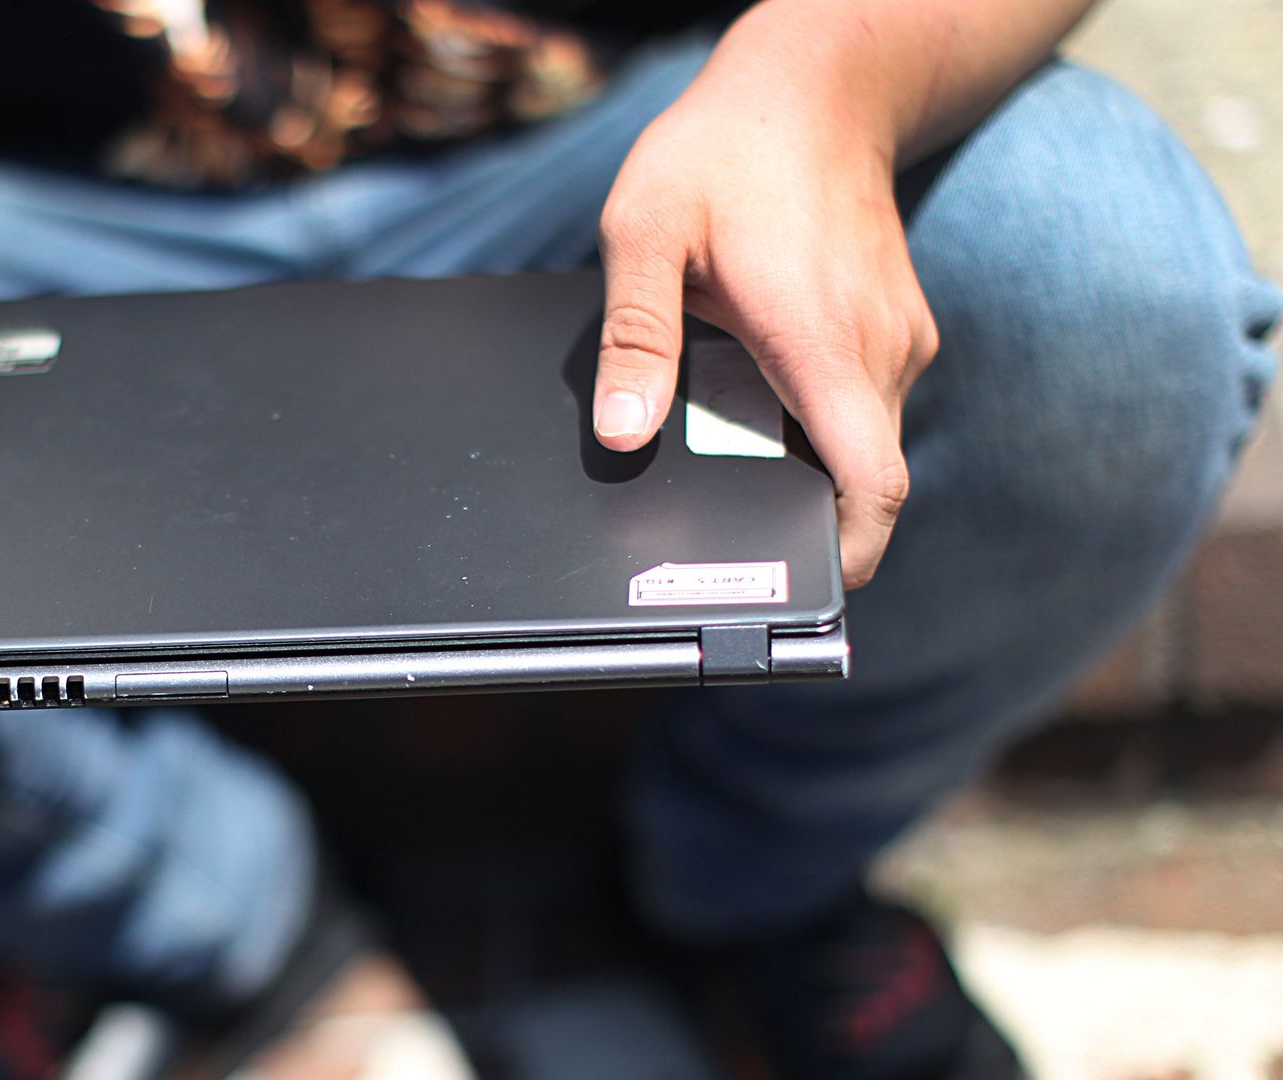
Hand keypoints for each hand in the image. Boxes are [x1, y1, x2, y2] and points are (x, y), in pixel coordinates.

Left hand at [593, 33, 938, 587]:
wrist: (814, 83)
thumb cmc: (725, 152)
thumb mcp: (647, 232)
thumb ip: (635, 337)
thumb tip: (622, 434)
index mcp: (825, 342)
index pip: (874, 485)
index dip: (851, 554)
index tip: (811, 591)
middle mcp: (881, 348)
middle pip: (866, 475)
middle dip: (806, 516)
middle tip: (729, 525)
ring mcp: (899, 335)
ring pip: (866, 438)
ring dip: (809, 461)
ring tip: (732, 446)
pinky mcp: (896, 323)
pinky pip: (865, 399)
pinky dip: (820, 419)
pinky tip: (756, 392)